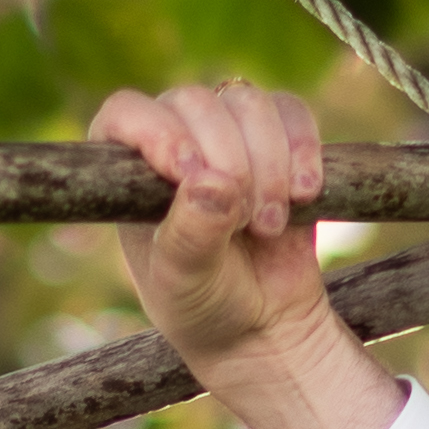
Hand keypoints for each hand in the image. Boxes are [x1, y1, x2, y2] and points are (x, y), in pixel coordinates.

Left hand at [94, 79, 402, 428]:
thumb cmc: (205, 306)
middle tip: (243, 225)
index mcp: (130, 172)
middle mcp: (175, 142)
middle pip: (195, 103)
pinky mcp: (279, 140)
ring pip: (247, 103)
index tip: (189, 174)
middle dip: (229, 161)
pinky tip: (304, 195)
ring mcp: (227, 135)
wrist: (264, 325)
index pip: (124, 114)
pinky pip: (293, 113)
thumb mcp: (185, 282)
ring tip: (268, 225)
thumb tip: (211, 182)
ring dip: (268, 162)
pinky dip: (304, 148)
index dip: (157, 131)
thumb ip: (191, 235)